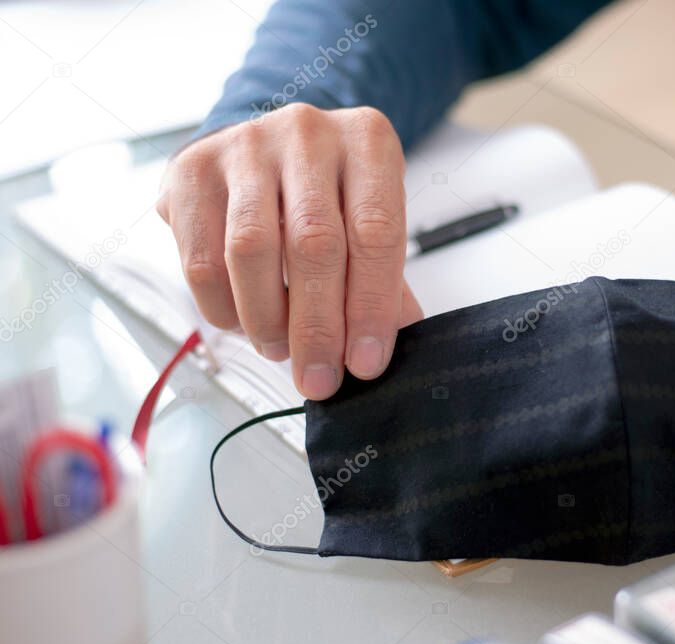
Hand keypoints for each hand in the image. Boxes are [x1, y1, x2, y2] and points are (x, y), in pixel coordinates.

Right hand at [157, 104, 420, 399]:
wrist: (265, 148)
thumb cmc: (328, 194)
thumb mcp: (370, 221)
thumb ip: (383, 282)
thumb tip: (380, 352)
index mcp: (368, 142)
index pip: (375, 233)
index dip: (371, 307)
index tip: (365, 363)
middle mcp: (308, 132)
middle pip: (314, 243)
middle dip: (317, 327)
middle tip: (320, 378)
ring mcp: (245, 145)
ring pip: (250, 250)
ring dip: (267, 320)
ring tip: (281, 350)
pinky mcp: (192, 170)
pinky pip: (202, 258)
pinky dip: (224, 308)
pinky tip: (245, 324)